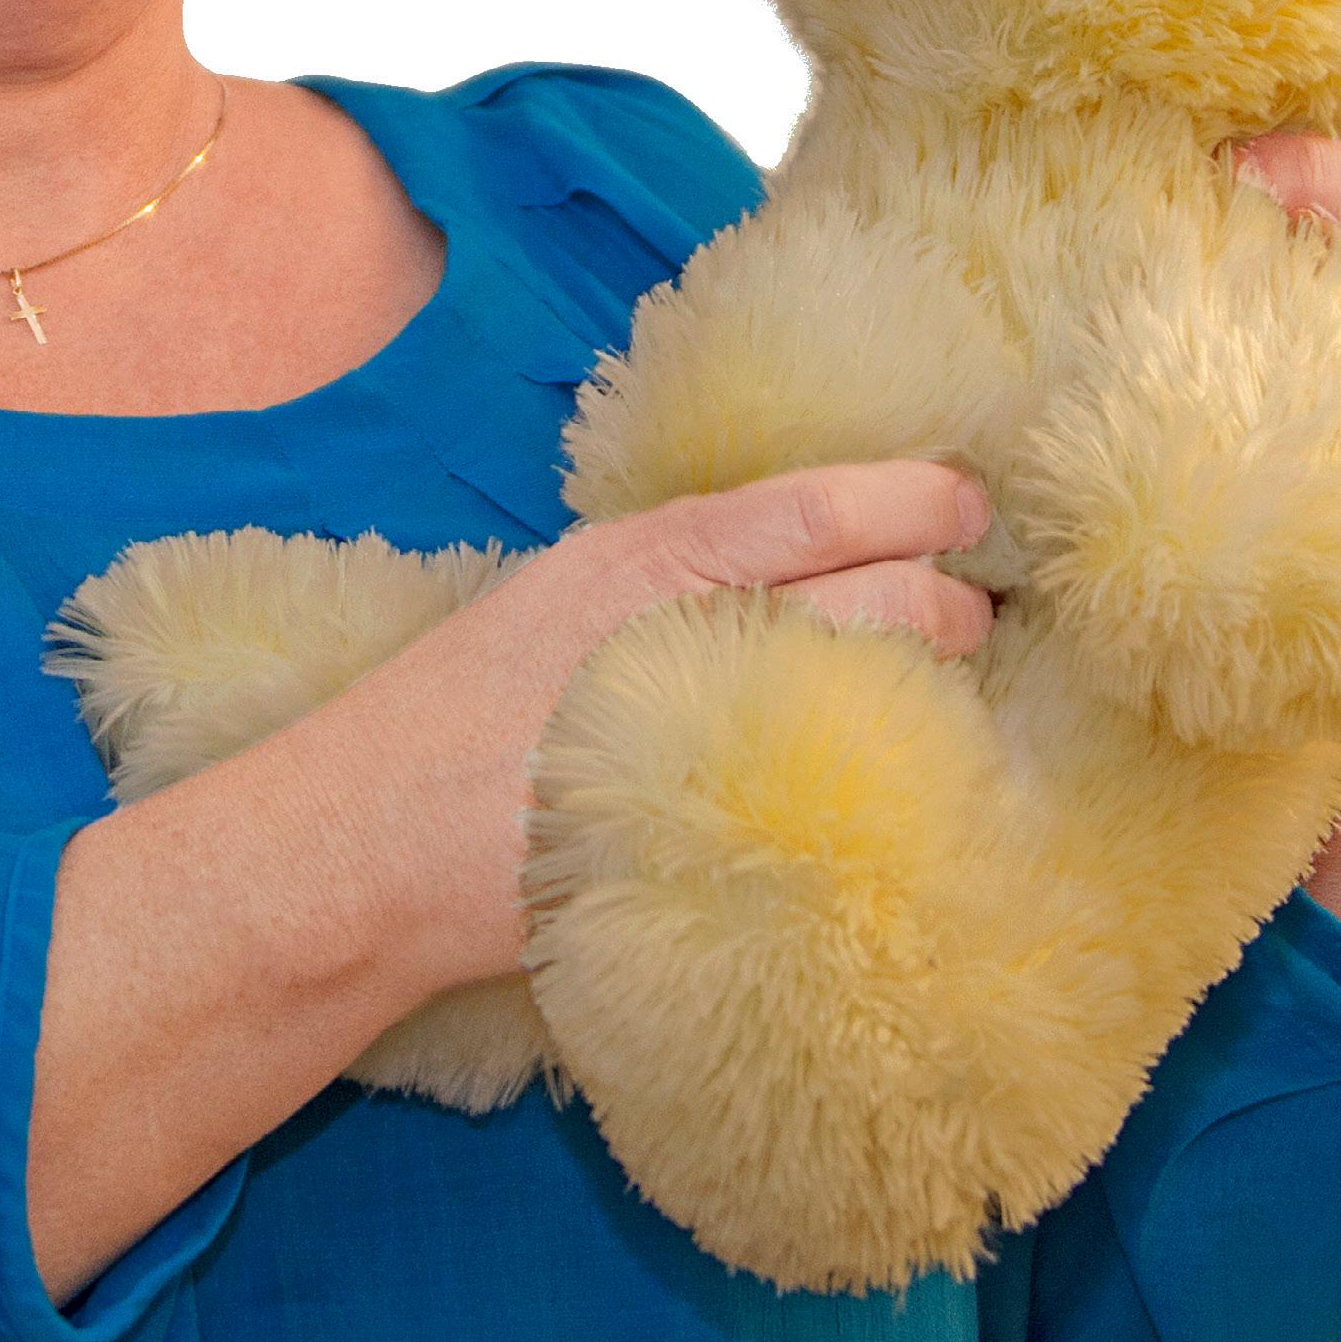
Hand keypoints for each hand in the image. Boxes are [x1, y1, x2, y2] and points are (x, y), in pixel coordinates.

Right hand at [318, 460, 994, 1001]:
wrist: (368, 841)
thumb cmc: (460, 708)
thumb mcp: (563, 592)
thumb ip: (676, 572)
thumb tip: (809, 554)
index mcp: (645, 557)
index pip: (822, 507)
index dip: (921, 500)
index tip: (971, 503)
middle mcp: (684, 630)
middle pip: (886, 598)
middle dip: (953, 606)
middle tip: (972, 620)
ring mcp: (706, 738)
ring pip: (883, 691)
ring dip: (932, 691)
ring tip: (938, 697)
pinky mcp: (712, 838)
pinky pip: (846, 798)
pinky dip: (889, 784)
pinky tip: (896, 787)